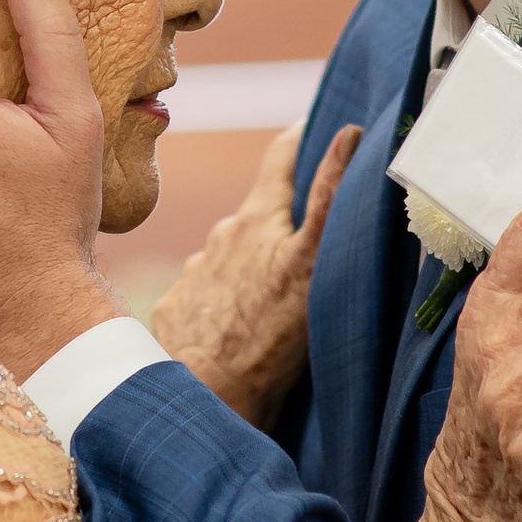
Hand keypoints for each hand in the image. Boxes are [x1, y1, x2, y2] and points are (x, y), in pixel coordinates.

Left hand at [150, 120, 361, 424]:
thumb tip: (348, 134)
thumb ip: (330, 197)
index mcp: (257, 218)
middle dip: (278, 226)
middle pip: (257, 217)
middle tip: (303, 254)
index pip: (281, 159)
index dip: (301, 139)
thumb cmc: (273, 336)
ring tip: (268, 311)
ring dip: (247, 271)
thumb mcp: (315, 264)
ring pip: (229, 260)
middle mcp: (221, 234)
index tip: (317, 126)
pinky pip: (203, 295)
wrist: (209, 395)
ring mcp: (193, 270)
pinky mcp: (173, 306)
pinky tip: (235, 333)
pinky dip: (221, 305)